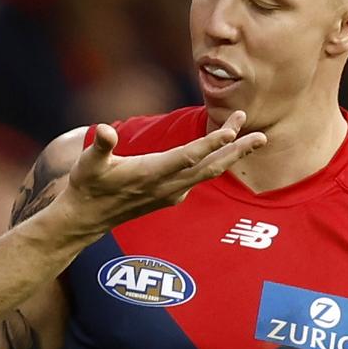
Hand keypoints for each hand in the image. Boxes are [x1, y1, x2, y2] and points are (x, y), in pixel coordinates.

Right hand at [52, 110, 265, 237]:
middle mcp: (165, 186)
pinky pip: (201, 177)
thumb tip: (104, 130)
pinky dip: (218, 163)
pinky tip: (228, 152)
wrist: (87, 218)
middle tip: (261, 134)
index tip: (231, 130)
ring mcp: (170, 193)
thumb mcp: (88, 163)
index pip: (186, 157)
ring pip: (209, 173)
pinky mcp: (170, 195)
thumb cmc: (86, 186)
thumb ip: (100, 146)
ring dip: (232, 155)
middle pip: (208, 166)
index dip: (209, 144)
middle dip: (235, 149)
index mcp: (149, 174)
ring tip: (254, 138)